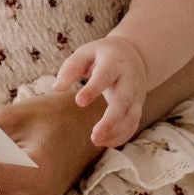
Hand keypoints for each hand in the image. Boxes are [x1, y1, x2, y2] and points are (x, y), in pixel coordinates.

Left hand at [54, 36, 148, 150]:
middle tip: (94, 136)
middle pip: (123, 100)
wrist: (133, 54)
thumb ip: (70, 68)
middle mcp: (128, 79)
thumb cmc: (102, 54)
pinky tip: (106, 142)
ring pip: (131, 115)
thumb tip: (56, 88)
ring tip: (97, 141)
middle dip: (110, 120)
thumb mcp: (85, 52)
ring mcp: (135, 93)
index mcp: (113, 62)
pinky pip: (133, 123)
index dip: (93, 89)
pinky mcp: (137, 105)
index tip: (79, 102)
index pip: (105, 75)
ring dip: (116, 131)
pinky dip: (122, 135)